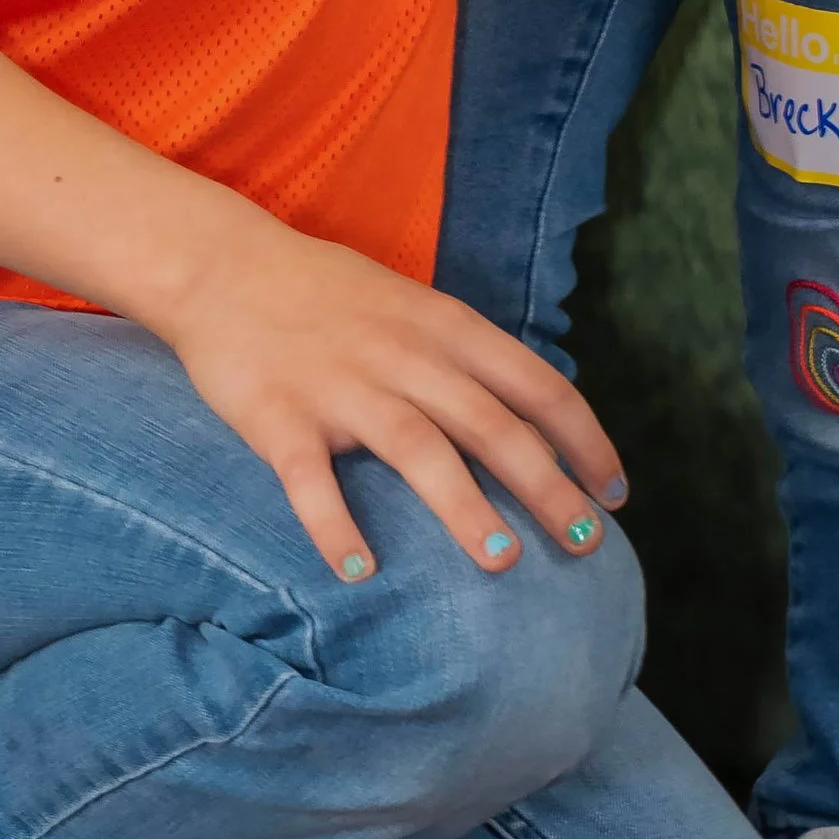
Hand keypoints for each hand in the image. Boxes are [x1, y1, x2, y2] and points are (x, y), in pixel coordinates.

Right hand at [149, 206, 629, 583]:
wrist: (223, 265)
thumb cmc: (328, 295)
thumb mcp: (414, 306)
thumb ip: (469, 357)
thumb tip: (538, 420)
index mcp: (444, 326)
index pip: (537, 385)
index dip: (585, 442)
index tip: (615, 494)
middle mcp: (402, 355)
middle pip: (491, 425)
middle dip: (547, 487)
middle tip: (586, 545)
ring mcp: (340, 386)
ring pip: (416, 449)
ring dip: (463, 507)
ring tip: (501, 561)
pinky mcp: (278, 417)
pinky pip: (311, 480)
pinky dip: (335, 527)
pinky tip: (360, 573)